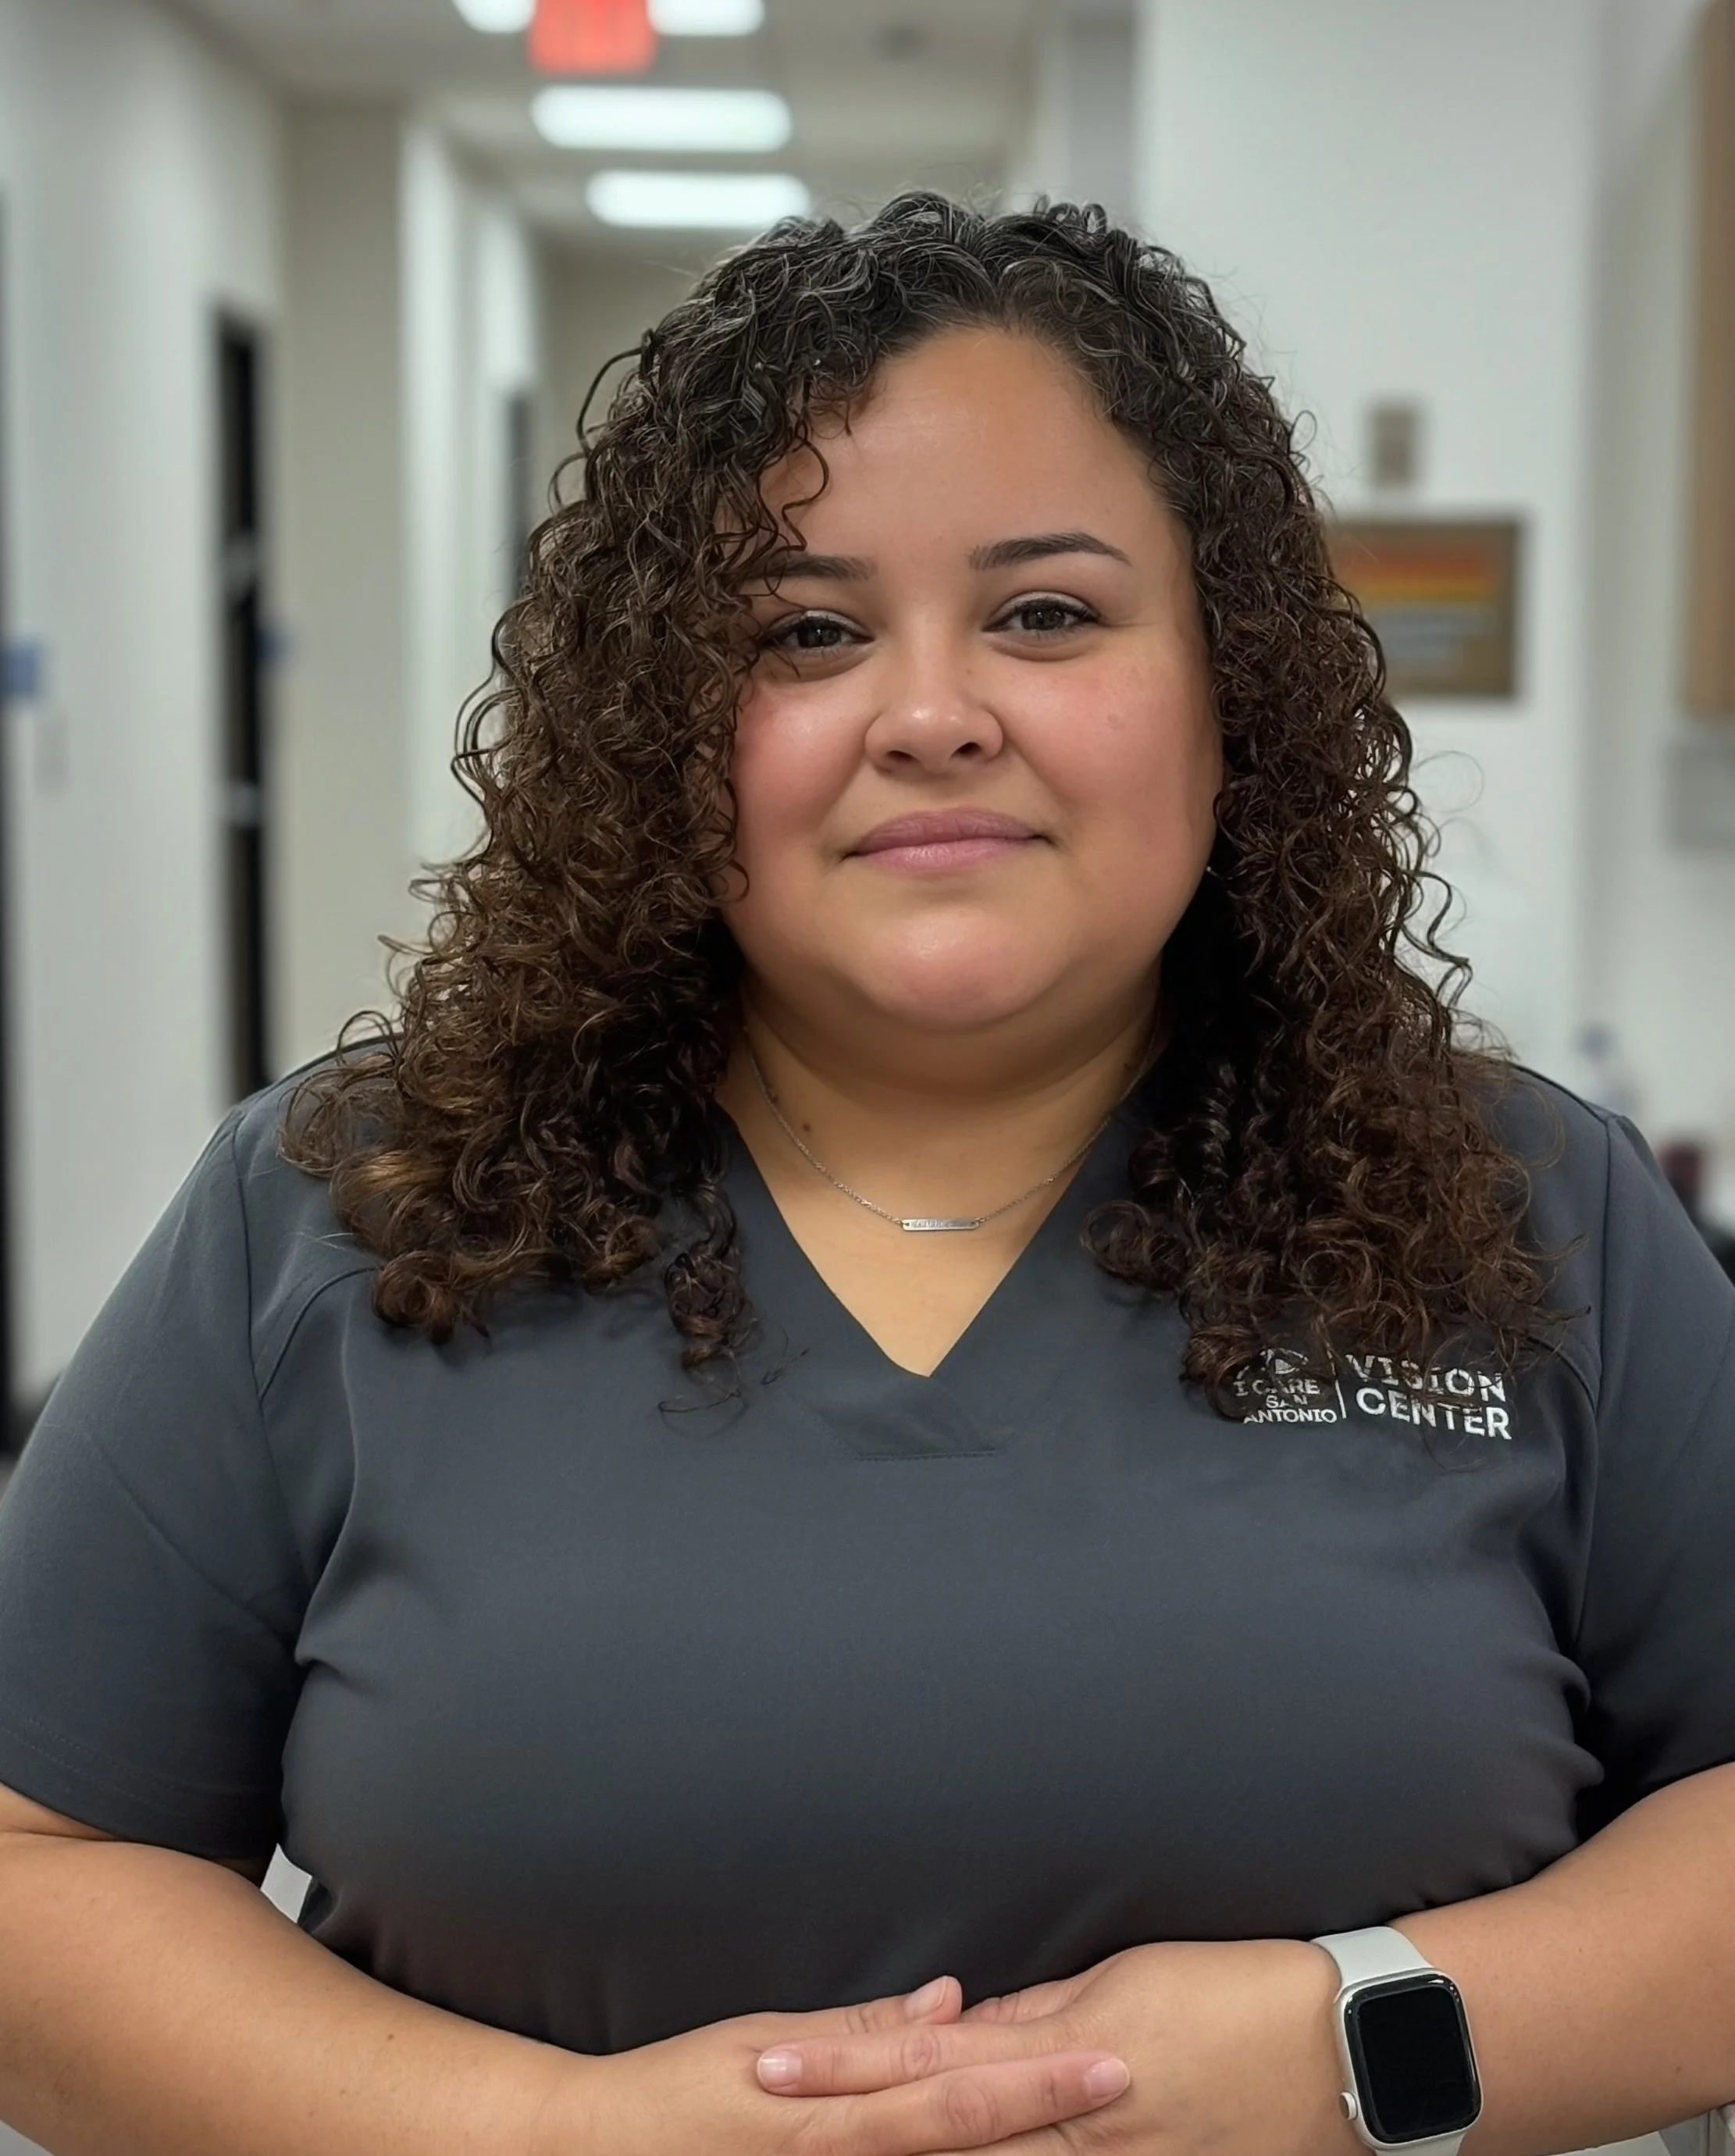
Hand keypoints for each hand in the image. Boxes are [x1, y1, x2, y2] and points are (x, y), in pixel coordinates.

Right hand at [579, 1975, 1131, 2155]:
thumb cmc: (679, 2094)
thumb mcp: (766, 2044)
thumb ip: (861, 2032)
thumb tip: (949, 2004)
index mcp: (838, 2112)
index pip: (957, 2088)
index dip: (1038, 2076)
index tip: (1109, 2055)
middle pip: (968, 2141)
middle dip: (1053, 2116)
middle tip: (1131, 2085)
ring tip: (1102, 2136)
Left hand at [749, 1940, 1362, 2155]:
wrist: (1341, 2056)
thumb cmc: (1232, 1999)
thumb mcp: (1120, 1983)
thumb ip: (1032, 2017)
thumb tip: (959, 2025)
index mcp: (1058, 2060)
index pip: (923, 2063)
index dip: (841, 2067)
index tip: (767, 2067)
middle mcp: (1070, 2132)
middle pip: (937, 2144)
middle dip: (848, 2140)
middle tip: (758, 2129)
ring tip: (819, 2154)